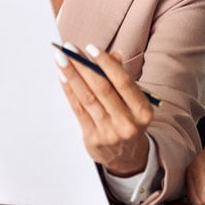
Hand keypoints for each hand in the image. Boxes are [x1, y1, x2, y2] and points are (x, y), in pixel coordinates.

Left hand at [56, 43, 154, 176]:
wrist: (128, 157)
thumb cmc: (130, 120)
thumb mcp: (135, 101)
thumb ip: (123, 79)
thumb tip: (113, 54)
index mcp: (143, 111)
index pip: (123, 82)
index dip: (106, 64)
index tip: (90, 48)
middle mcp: (127, 123)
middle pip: (102, 89)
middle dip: (84, 66)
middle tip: (69, 48)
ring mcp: (109, 132)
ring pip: (88, 98)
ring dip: (72, 76)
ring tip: (61, 59)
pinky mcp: (93, 138)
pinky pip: (78, 110)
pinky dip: (69, 91)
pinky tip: (62, 77)